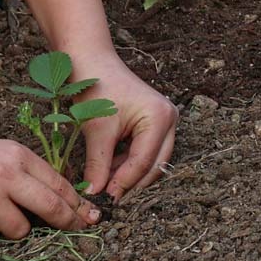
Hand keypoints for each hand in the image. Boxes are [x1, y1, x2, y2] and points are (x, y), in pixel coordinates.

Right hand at [0, 131, 95, 237]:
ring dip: (15, 228)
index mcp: (17, 154)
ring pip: (22, 228)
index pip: (59, 183)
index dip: (78, 204)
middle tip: (79, 230)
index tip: (93, 216)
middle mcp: (6, 173)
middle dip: (69, 222)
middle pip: (52, 206)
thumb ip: (25, 173)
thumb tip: (60, 200)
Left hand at [62, 52, 175, 198]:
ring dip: (130, 174)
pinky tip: (109, 170)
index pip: (144, 161)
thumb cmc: (97, 87)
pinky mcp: (153, 124)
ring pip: (151, 160)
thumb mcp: (97, 130)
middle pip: (155, 164)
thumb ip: (98, 165)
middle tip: (109, 199)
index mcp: (160, 117)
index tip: (106, 199)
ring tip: (106, 186)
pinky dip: (128, 163)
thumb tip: (94, 195)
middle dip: (132, 182)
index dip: (124, 182)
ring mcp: (164, 121)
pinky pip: (144, 151)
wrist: (90, 61)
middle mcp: (169, 119)